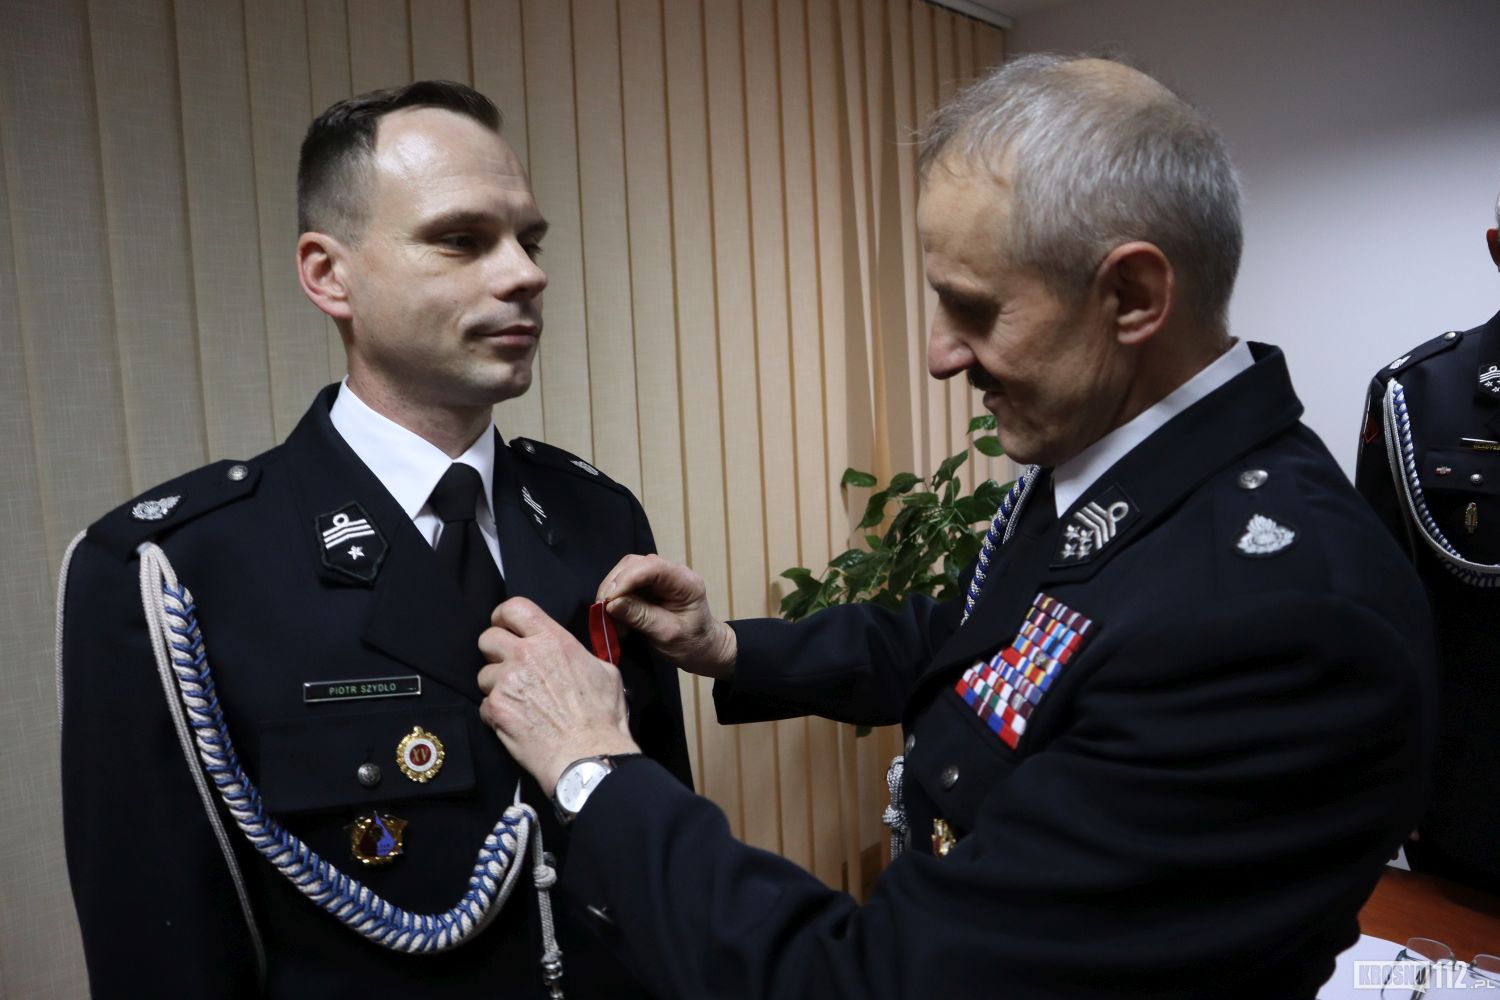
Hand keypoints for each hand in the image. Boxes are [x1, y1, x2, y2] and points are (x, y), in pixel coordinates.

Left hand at [478, 597, 639, 793]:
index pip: (515, 608)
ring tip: (518, 701)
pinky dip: (496, 712)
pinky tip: (516, 721)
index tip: (504, 625)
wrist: (588, 755)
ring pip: (483, 674)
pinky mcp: (496, 708)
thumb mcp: (605, 671)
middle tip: (507, 666)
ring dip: (496, 685)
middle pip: (488, 638)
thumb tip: (576, 656)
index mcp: (553, 640)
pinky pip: (484, 704)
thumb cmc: (602, 717)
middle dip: (494, 651)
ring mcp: (507, 682)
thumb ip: (582, 655)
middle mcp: (526, 655)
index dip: (504, 615)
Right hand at [598, 554, 736, 679]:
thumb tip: (611, 603)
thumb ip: (641, 617)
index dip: (626, 579)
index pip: (652, 567)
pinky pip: (625, 584)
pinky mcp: (649, 586)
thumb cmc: (692, 643)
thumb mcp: (667, 634)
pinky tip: (613, 617)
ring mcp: (660, 578)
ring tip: (607, 617)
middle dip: (614, 585)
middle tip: (602, 611)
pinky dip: (615, 599)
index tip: (608, 601)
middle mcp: (672, 573)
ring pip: (625, 572)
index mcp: (685, 582)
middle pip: (634, 564)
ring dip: (612, 592)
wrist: (703, 649)